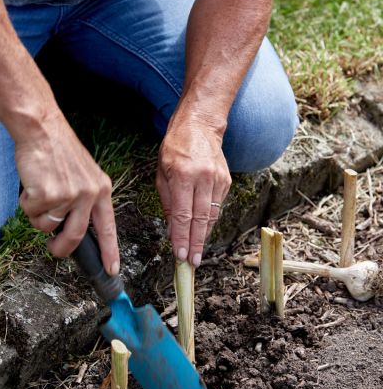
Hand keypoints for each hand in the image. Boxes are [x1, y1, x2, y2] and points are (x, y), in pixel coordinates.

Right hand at [16, 110, 118, 274]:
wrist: (42, 129)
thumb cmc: (59, 152)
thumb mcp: (84, 175)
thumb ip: (85, 201)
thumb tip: (74, 229)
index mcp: (102, 190)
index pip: (108, 228)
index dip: (110, 251)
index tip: (112, 270)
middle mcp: (89, 194)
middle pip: (76, 237)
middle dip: (61, 249)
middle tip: (54, 248)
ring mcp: (69, 195)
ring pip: (48, 226)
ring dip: (39, 216)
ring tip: (40, 191)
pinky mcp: (48, 194)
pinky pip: (32, 214)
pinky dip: (27, 204)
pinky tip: (32, 185)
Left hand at [156, 118, 230, 266]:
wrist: (200, 126)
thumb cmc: (175, 148)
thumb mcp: (161, 172)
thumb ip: (166, 201)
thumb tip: (171, 228)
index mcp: (183, 175)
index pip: (182, 214)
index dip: (182, 237)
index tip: (181, 254)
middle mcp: (203, 178)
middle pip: (200, 219)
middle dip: (196, 243)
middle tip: (192, 263)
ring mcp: (217, 179)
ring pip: (212, 215)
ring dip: (204, 235)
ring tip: (197, 252)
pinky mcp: (226, 180)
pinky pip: (217, 206)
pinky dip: (209, 220)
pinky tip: (202, 230)